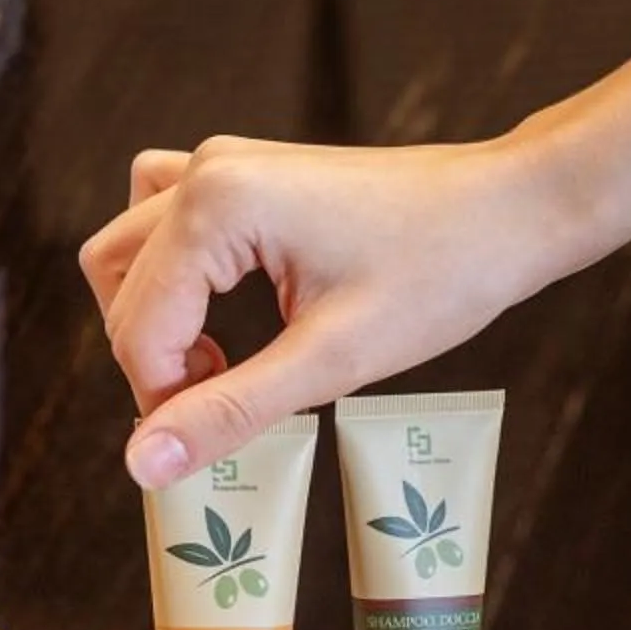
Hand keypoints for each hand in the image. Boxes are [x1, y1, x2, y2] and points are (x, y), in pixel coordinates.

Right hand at [78, 134, 580, 486]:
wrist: (511, 210)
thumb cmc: (440, 275)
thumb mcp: (331, 360)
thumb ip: (228, 412)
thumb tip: (143, 465)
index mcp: (216, 206)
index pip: (139, 327)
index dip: (162, 401)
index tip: (212, 444)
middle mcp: (204, 171)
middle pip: (119, 286)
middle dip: (155, 360)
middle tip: (222, 407)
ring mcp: (222, 164)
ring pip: (128, 250)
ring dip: (152, 315)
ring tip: (219, 364)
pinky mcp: (244, 173)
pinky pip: (164, 222)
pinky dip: (174, 276)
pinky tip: (224, 313)